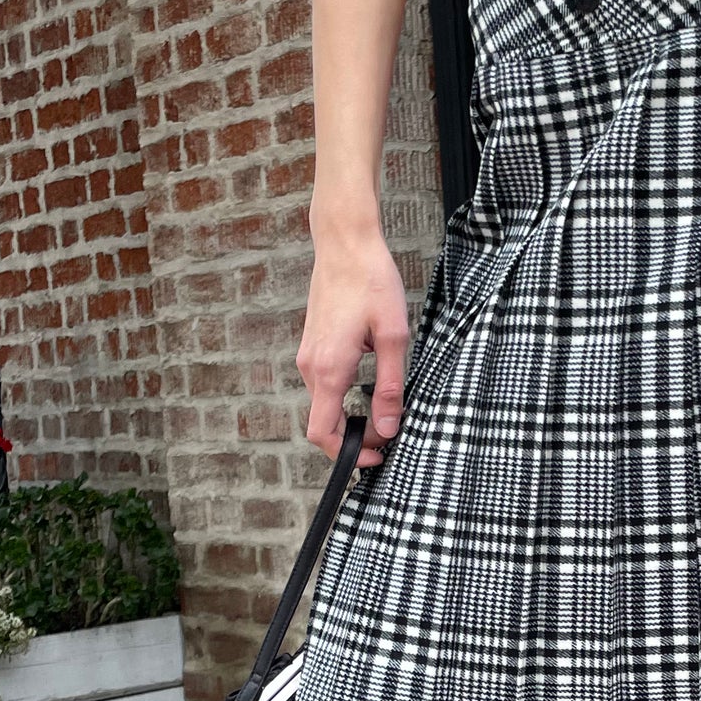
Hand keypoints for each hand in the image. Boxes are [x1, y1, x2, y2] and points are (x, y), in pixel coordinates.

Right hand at [296, 222, 408, 464]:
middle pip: (323, 423)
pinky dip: (343, 397)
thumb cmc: (371, 282)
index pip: (323, 433)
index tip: (377, 456)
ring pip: (324, 404)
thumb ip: (390, 386)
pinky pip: (323, 384)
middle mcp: (310, 366)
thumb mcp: (393, 336)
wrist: (345, 243)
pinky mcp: (312, 345)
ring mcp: (307, 355)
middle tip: (389, 435)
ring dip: (349, 417)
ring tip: (384, 411)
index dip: (347, 455)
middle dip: (354, 439)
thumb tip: (388, 428)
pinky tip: (370, 384)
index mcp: (329, 368)